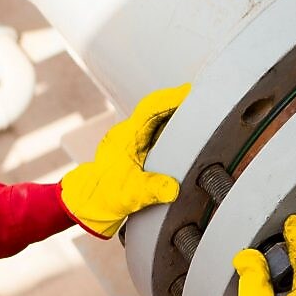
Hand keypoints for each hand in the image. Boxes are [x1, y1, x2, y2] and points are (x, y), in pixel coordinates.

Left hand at [60, 83, 189, 237]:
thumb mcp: (130, 195)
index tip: (191, 92)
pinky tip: (188, 136)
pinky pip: (159, 131)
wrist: (89, 203)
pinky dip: (173, 130)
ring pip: (159, 119)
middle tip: (206, 101)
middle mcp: (130, 133)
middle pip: (158, 109)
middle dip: (180, 103)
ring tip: (203, 117)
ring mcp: (134, 139)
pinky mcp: (139, 148)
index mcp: (126, 137)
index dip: (171, 99)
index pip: (150, 109)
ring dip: (178, 117)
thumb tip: (172, 188)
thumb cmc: (103, 196)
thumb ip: (151, 190)